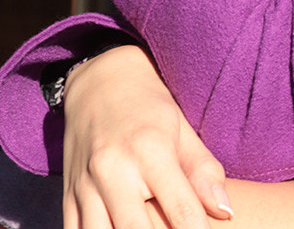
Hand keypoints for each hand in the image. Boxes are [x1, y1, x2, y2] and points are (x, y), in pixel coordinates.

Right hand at [62, 44, 232, 228]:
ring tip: (147, 227)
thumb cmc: (149, 105)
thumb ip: (203, 171)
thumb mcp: (182, 127)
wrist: (98, 80)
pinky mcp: (67, 196)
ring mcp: (85, 185)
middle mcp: (113, 169)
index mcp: (150, 150)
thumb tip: (226, 213)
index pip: (182, 213)